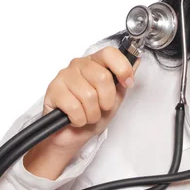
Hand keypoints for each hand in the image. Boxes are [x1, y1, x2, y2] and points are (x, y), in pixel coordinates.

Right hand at [24, 46, 138, 173]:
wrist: (72, 136)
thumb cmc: (92, 115)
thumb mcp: (115, 98)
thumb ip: (124, 79)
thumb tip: (136, 60)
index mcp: (95, 62)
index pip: (110, 53)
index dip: (122, 68)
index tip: (128, 83)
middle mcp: (79, 64)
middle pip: (102, 77)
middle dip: (106, 100)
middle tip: (100, 108)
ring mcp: (64, 76)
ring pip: (88, 95)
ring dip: (92, 113)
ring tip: (87, 115)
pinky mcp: (53, 90)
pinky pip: (74, 107)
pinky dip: (79, 119)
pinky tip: (75, 118)